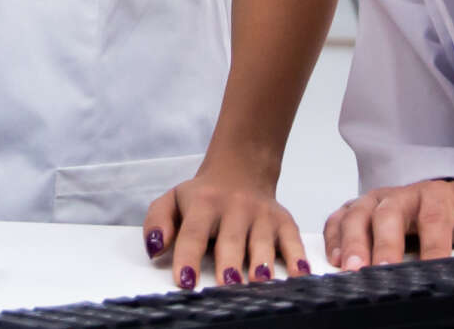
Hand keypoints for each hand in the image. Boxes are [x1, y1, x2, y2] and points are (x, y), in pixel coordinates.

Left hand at [145, 162, 308, 289]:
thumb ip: (157, 221)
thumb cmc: (202, 196)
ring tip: (259, 280)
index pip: (193, 233)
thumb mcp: (172, 200)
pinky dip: (298, 257)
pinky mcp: (284, 221)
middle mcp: (234, 208)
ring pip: (262, 241)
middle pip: (230, 239)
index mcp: (203, 204)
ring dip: (262, 262)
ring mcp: (261, 215)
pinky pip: (293, 240)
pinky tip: (299, 274)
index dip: (188, 256)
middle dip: (229, 262)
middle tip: (227, 284)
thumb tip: (154, 247)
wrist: (240, 169)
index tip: (185, 280)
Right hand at [323, 178, 453, 270]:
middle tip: (381, 269)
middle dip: (383, 244)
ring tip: (351, 268)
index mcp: (434, 197)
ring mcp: (375, 200)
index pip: (434, 219)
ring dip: (353, 243)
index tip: (432, 272)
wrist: (440, 200)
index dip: (433, 246)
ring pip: (358, 215)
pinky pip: (339, 219)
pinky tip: (335, 258)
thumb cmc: (450, 218)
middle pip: (388, 214)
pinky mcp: (356, 208)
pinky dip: (334, 238)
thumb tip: (451, 276)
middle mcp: (401, 195)